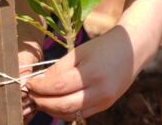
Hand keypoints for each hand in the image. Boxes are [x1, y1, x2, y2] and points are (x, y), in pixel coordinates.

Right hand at [0, 42, 42, 124]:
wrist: (25, 48)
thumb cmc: (24, 48)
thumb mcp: (26, 55)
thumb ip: (24, 69)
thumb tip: (23, 86)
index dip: (7, 93)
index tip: (25, 92)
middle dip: (10, 106)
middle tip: (30, 101)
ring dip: (11, 114)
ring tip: (30, 107)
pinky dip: (13, 118)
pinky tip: (28, 111)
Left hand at [26, 25, 154, 119]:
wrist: (132, 50)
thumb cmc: (102, 47)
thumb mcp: (79, 52)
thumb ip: (59, 68)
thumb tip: (40, 82)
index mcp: (91, 73)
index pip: (58, 87)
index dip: (40, 88)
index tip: (29, 84)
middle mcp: (99, 91)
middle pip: (63, 105)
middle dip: (43, 102)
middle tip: (31, 95)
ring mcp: (104, 101)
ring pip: (71, 114)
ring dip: (52, 109)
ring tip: (40, 99)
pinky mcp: (105, 106)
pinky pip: (80, 114)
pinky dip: (65, 111)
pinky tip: (55, 103)